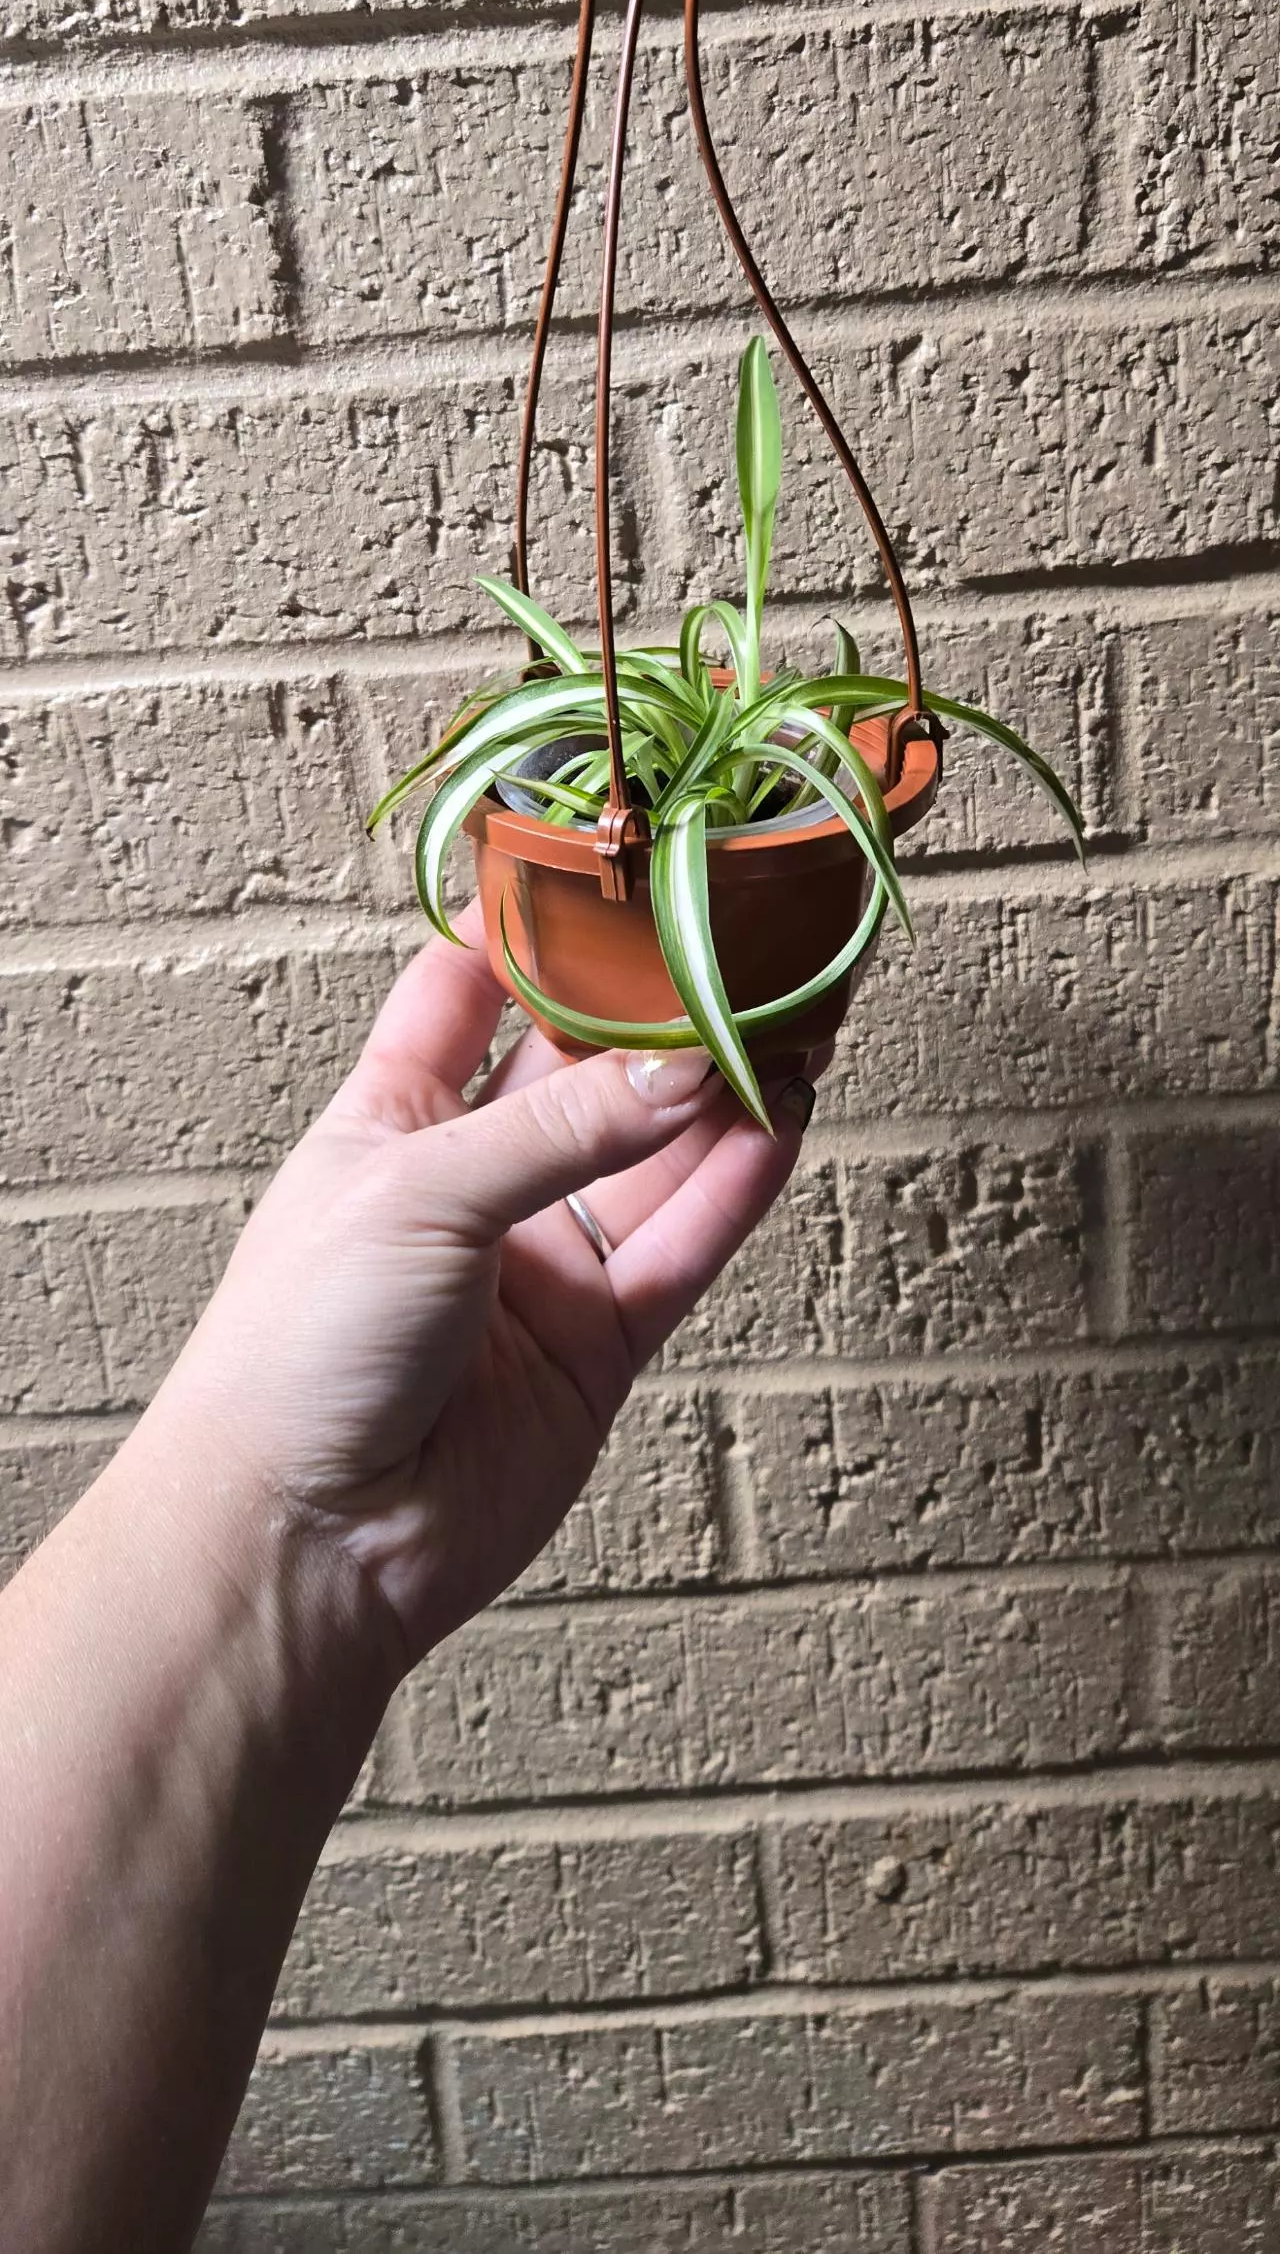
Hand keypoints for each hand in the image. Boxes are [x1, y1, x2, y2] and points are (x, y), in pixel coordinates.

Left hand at [166, 904, 820, 1665]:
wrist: (306, 1541)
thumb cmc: (299, 1349)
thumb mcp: (416, 1193)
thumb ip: (561, 1130)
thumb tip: (685, 1065)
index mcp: (395, 1115)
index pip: (471, 985)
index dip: (537, 922)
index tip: (617, 857)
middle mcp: (478, 1179)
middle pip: (592, 1062)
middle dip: (669, 1001)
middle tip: (753, 931)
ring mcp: (545, 1260)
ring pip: (658, 1149)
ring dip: (729, 1085)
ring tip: (805, 1007)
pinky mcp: (600, 1341)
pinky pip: (685, 1244)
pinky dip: (737, 1184)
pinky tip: (785, 1116)